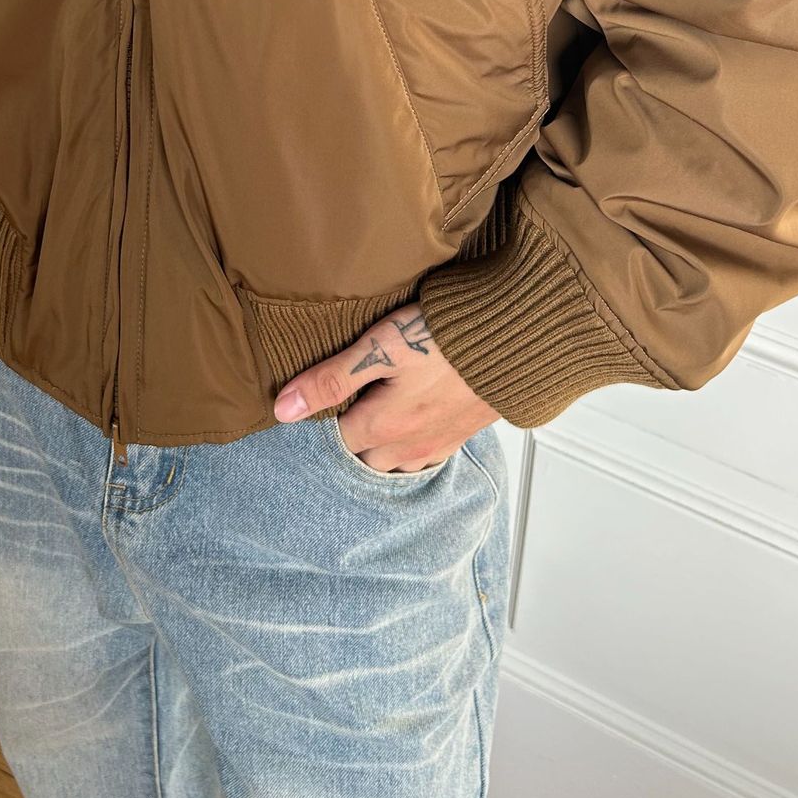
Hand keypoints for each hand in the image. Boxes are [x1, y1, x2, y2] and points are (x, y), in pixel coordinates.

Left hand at [271, 300, 500, 470]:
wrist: (515, 337)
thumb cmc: (446, 336)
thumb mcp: (378, 348)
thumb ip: (331, 379)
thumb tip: (282, 409)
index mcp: (383, 428)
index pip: (334, 441)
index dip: (322, 420)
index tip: (319, 398)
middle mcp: (409, 447)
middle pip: (363, 456)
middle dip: (351, 437)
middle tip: (346, 401)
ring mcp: (438, 443)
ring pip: (394, 461)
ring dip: (381, 443)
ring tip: (376, 409)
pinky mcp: (461, 434)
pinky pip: (425, 454)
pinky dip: (411, 443)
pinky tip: (411, 417)